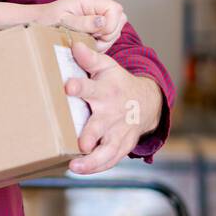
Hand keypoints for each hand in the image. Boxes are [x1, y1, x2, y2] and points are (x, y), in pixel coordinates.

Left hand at [33, 0, 125, 51]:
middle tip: (88, 39)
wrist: (38, 23)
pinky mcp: (96, 27)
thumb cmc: (46, 20)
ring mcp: (98, 16)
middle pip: (120, 20)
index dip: (110, 25)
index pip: (116, 9)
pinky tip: (86, 44)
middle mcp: (97, 7)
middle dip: (107, 35)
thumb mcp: (63, 21)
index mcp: (90, 0)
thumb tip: (103, 22)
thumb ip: (83, 22)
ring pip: (115, 31)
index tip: (95, 34)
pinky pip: (108, 38)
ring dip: (103, 41)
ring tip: (85, 42)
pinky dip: (100, 44)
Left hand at [64, 43, 162, 173]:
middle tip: (81, 143)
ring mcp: (118, 132)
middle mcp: (112, 113)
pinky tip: (80, 170)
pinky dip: (97, 166)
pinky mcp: (121, 145)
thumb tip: (74, 45)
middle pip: (100, 125)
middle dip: (90, 133)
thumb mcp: (106, 67)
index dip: (80, 87)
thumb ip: (89, 58)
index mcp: (106, 91)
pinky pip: (110, 159)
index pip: (91, 88)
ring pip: (107, 149)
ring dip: (92, 160)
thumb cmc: (117, 83)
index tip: (69, 86)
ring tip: (75, 166)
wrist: (146, 102)